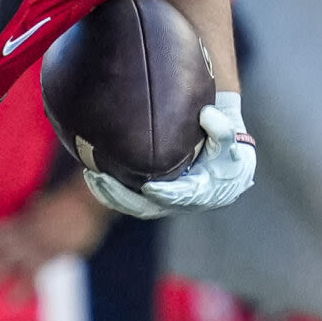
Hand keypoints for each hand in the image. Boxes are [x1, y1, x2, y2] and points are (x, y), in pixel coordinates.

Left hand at [0, 178, 112, 296]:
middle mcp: (20, 236)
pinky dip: (22, 290)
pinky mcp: (50, 260)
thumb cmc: (67, 201)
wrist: (86, 201)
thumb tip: (31, 205)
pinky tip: (9, 302)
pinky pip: (33, 278)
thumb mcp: (43, 203)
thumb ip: (33, 210)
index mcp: (18, 222)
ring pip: (4, 265)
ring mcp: (33, 249)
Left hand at [85, 95, 255, 217]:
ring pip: (132, 205)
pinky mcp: (149, 199)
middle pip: (147, 206)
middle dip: (123, 196)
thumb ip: (221, 129)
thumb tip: (206, 114)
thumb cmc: (225, 150)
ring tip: (92, 176)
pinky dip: (108, 191)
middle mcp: (178, 203)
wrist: (221, 163)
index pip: (182, 197)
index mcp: (202, 193)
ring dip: (110, 194)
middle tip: (102, 179)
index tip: (150, 188)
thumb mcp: (230, 139)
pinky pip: (125, 200)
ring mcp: (161, 203)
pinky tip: (92, 174)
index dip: (166, 195)